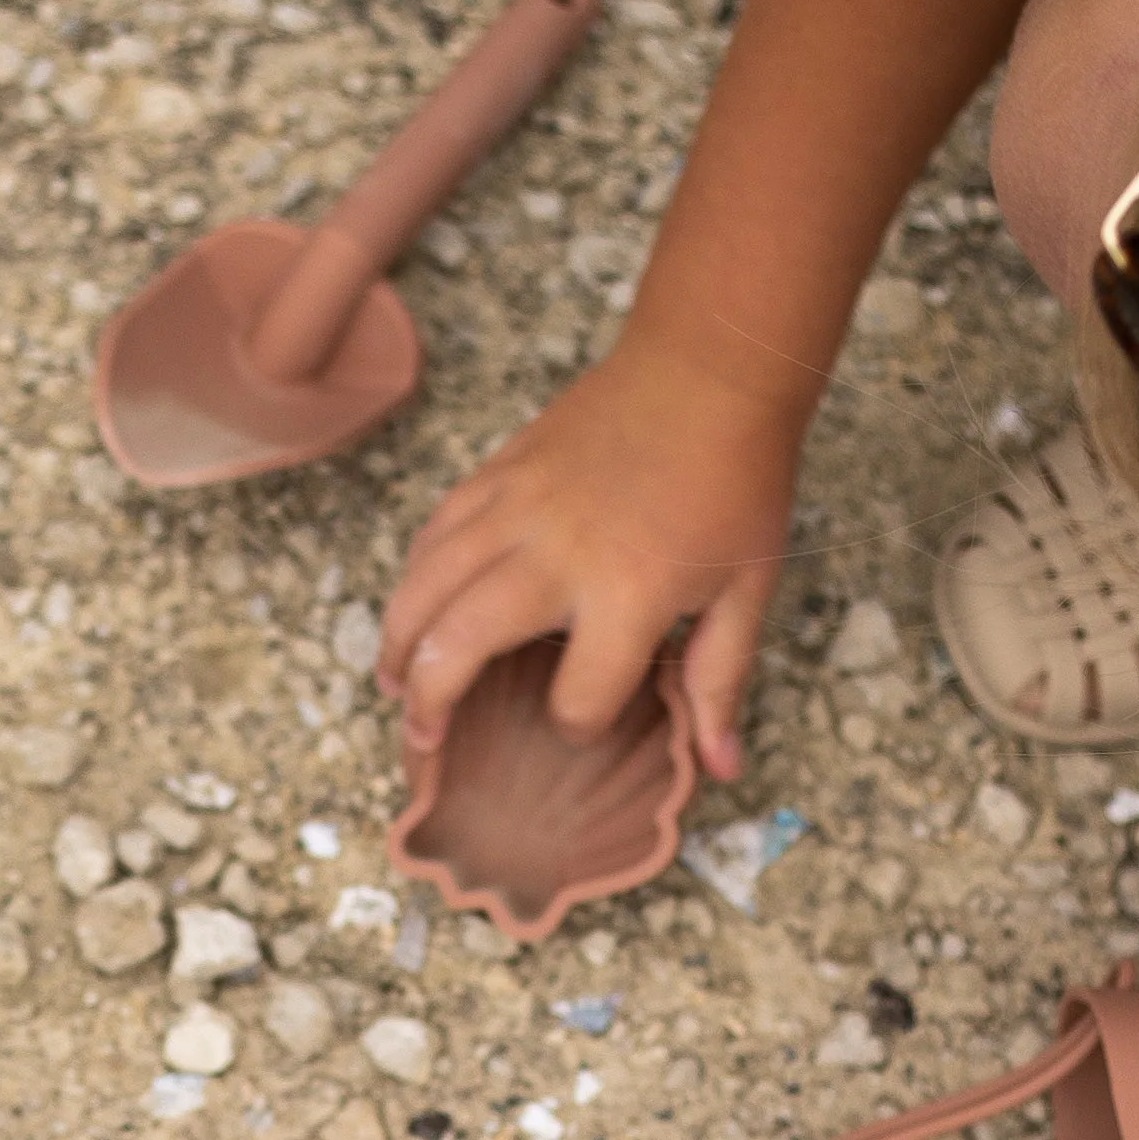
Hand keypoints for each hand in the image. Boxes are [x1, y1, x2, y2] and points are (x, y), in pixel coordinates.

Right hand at [376, 338, 807, 782]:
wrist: (708, 372)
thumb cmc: (736, 483)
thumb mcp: (747, 589)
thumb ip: (721, 680)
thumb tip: (722, 767)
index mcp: (629, 595)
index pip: (578, 698)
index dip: (578, 725)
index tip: (585, 718)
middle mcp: (560, 555)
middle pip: (461, 643)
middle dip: (431, 702)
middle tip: (422, 738)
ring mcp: (520, 508)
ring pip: (427, 585)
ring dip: (399, 641)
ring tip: (392, 682)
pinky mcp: (501, 472)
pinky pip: (436, 531)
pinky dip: (415, 574)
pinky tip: (415, 604)